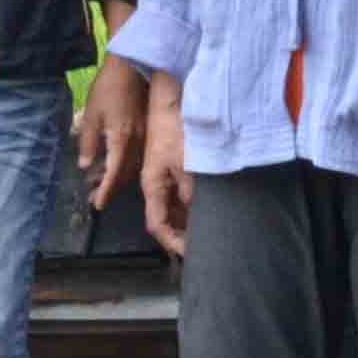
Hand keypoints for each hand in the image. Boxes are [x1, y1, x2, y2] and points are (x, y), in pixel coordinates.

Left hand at [75, 61, 153, 206]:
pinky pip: (136, 156)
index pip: (113, 173)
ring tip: (100, 185)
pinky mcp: (145, 130)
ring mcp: (143, 136)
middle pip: (124, 174)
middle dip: (110, 189)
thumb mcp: (91, 115)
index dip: (105, 190)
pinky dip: (124, 166)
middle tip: (95, 199)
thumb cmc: (107, 89)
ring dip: (117, 179)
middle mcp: (136, 142)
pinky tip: (113, 166)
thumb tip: (84, 165)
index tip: (98, 204)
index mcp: (121, 140)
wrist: (131, 69)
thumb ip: (88, 142)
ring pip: (132, 166)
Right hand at [139, 85, 192, 259]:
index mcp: (151, 186)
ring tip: (205, 236)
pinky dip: (189, 209)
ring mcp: (162, 178)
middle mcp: (154, 186)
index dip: (173, 242)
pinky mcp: (172, 169)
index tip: (191, 254)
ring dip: (185, 224)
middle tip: (202, 250)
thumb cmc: (175, 131)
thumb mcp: (186, 164)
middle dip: (180, 237)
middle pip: (163, 220)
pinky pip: (178, 197)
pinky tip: (204, 213)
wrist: (170, 102)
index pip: (158, 225)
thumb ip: (189, 191)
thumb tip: (194, 213)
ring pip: (171, 210)